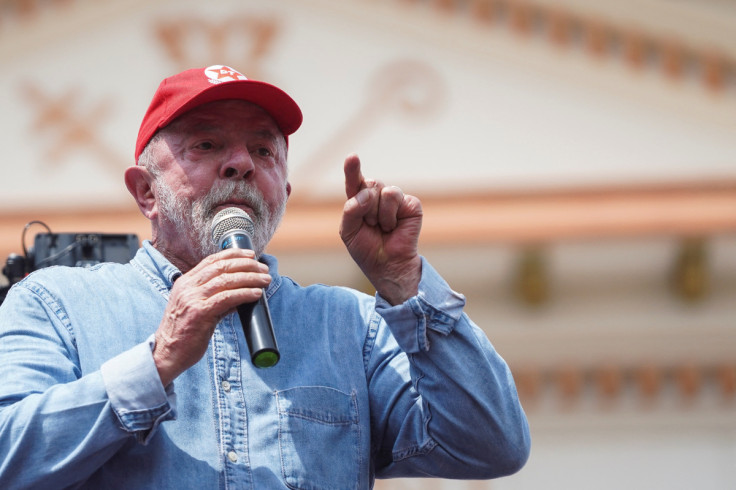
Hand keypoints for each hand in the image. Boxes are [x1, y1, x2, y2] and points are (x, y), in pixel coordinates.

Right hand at [152, 248, 271, 385]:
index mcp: (185, 283)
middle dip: (246, 265)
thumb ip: (215, 299)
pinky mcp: (199, 313)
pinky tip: (256, 293)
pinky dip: (244, 293)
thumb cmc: (183, 334)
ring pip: (226, 280)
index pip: (211, 261)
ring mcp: (192, 299)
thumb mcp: (196, 309)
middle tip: (263, 269)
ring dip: (249, 278)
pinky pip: (227, 298)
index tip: (250, 255)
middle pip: (221, 267)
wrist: (167, 354)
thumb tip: (240, 294)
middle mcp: (187, 287)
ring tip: (264, 280)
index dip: (233, 254)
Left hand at [339, 154, 422, 304]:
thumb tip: (368, 193)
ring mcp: (395, 200)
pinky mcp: (410, 205)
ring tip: (383, 227)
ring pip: (384, 191)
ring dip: (379, 214)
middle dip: (367, 206)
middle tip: (370, 224)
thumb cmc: (367, 249)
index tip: (352, 157)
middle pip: (370, 183)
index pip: (355, 182)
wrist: (388, 266)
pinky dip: (391, 216)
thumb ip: (351, 209)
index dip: (353, 169)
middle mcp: (378, 197)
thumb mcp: (348, 230)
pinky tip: (395, 227)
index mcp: (360, 201)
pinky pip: (397, 198)